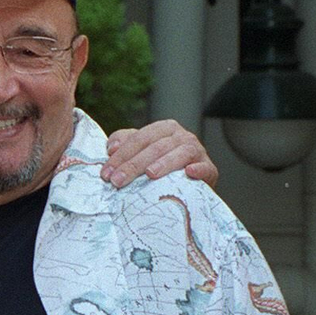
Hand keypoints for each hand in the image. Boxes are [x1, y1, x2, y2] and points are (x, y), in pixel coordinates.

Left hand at [103, 120, 218, 187]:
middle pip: (155, 147)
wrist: (186, 185)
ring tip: (150, 174)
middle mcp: (181, 136)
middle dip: (134, 164)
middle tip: (118, 181)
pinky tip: (189, 173)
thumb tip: (112, 148)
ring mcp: (197, 151)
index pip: (139, 138)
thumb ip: (125, 143)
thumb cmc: (158, 167)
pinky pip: (205, 167)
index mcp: (163, 129)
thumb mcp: (139, 152)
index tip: (105, 173)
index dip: (121, 155)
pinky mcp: (209, 168)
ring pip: (180, 153)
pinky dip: (198, 169)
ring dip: (164, 163)